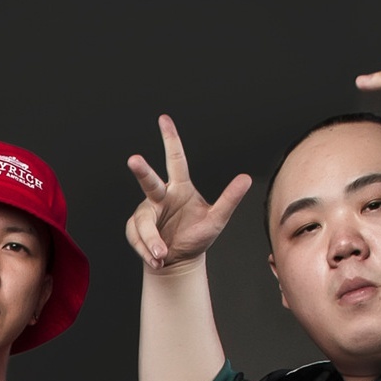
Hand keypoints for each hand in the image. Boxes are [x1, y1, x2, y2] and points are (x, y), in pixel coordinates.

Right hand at [125, 114, 252, 270]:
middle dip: (142, 171)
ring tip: (161, 253)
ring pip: (143, 221)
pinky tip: (157, 258)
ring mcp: (146, 212)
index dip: (170, 139)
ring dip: (151, 239)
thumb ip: (229, 199)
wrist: (179, 261)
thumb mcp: (217, 220)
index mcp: (180, 188)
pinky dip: (147, 250)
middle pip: (149, 181)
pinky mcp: (135, 229)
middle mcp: (160, 197)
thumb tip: (246, 179)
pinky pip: (137, 238)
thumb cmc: (197, 237)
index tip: (163, 119)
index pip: (175, 160)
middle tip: (134, 160)